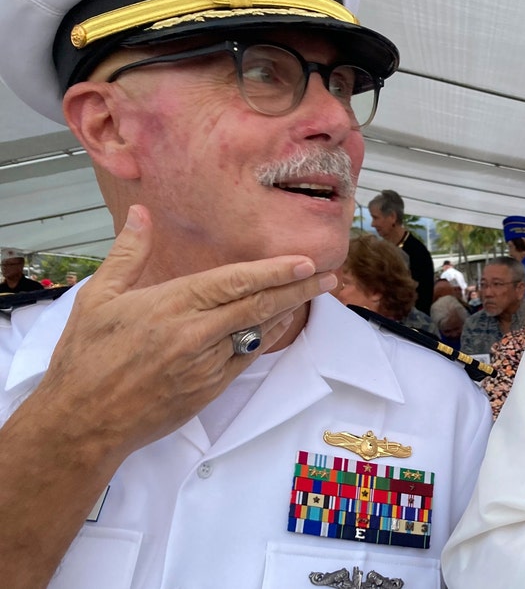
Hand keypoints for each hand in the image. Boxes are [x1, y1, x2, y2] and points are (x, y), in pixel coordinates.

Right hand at [30, 205, 337, 458]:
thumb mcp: (98, 298)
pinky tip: (280, 323)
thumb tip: (142, 213)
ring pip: (258, 332)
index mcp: (169, 307)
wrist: (82, 423)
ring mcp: (205, 366)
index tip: (305, 261)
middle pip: (258, 306)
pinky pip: (247, 358)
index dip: (274, 272)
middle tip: (328, 275)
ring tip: (314, 292)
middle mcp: (193, 335)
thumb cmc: (85, 359)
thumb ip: (128, 254)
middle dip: (298, 289)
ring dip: (288, 312)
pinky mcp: (210, 390)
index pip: (234, 283)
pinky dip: (266, 337)